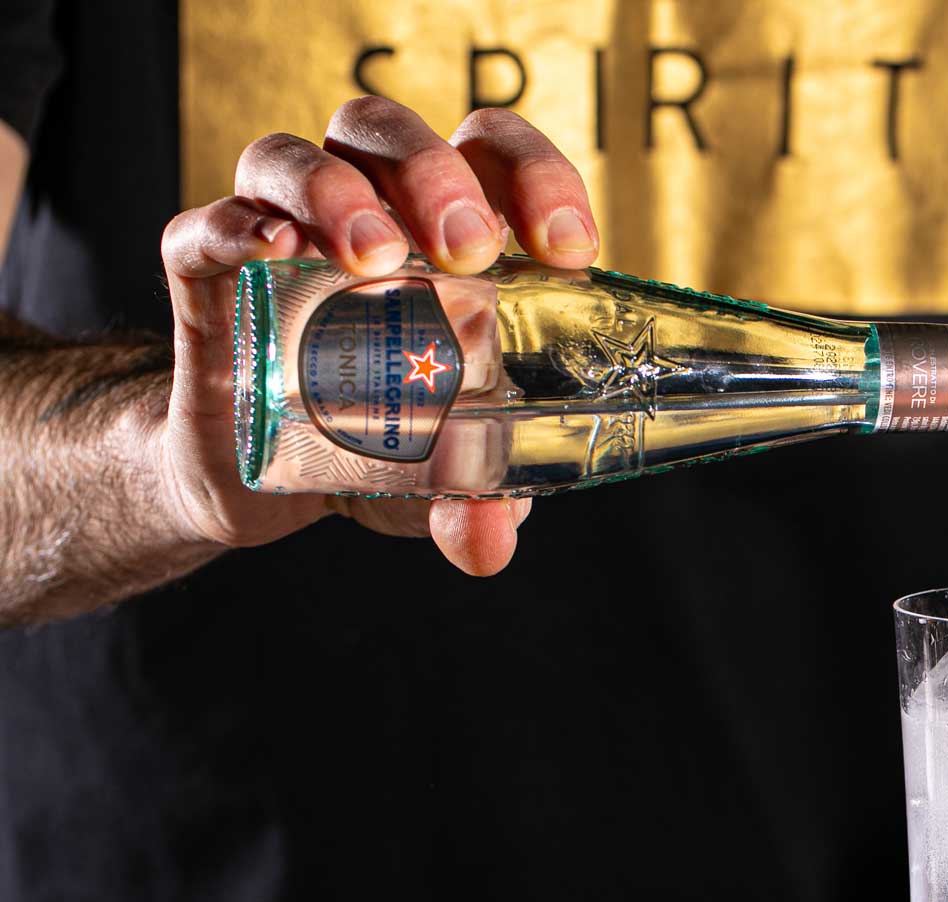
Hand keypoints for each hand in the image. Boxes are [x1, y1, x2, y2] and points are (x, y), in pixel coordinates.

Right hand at [155, 99, 601, 574]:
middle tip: (469, 251)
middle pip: (387, 132)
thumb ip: (477, 507)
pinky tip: (274, 249)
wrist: (261, 482)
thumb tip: (489, 545)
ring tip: (375, 257)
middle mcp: (364, 215)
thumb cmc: (379, 445)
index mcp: (446, 235)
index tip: (565, 247)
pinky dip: (237, 225)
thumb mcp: (442, 483)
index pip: (492, 152)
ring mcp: (280, 240)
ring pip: (295, 158)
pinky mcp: (206, 279)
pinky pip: (204, 227)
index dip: (536, 174)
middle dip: (436, 173)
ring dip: (341, 191)